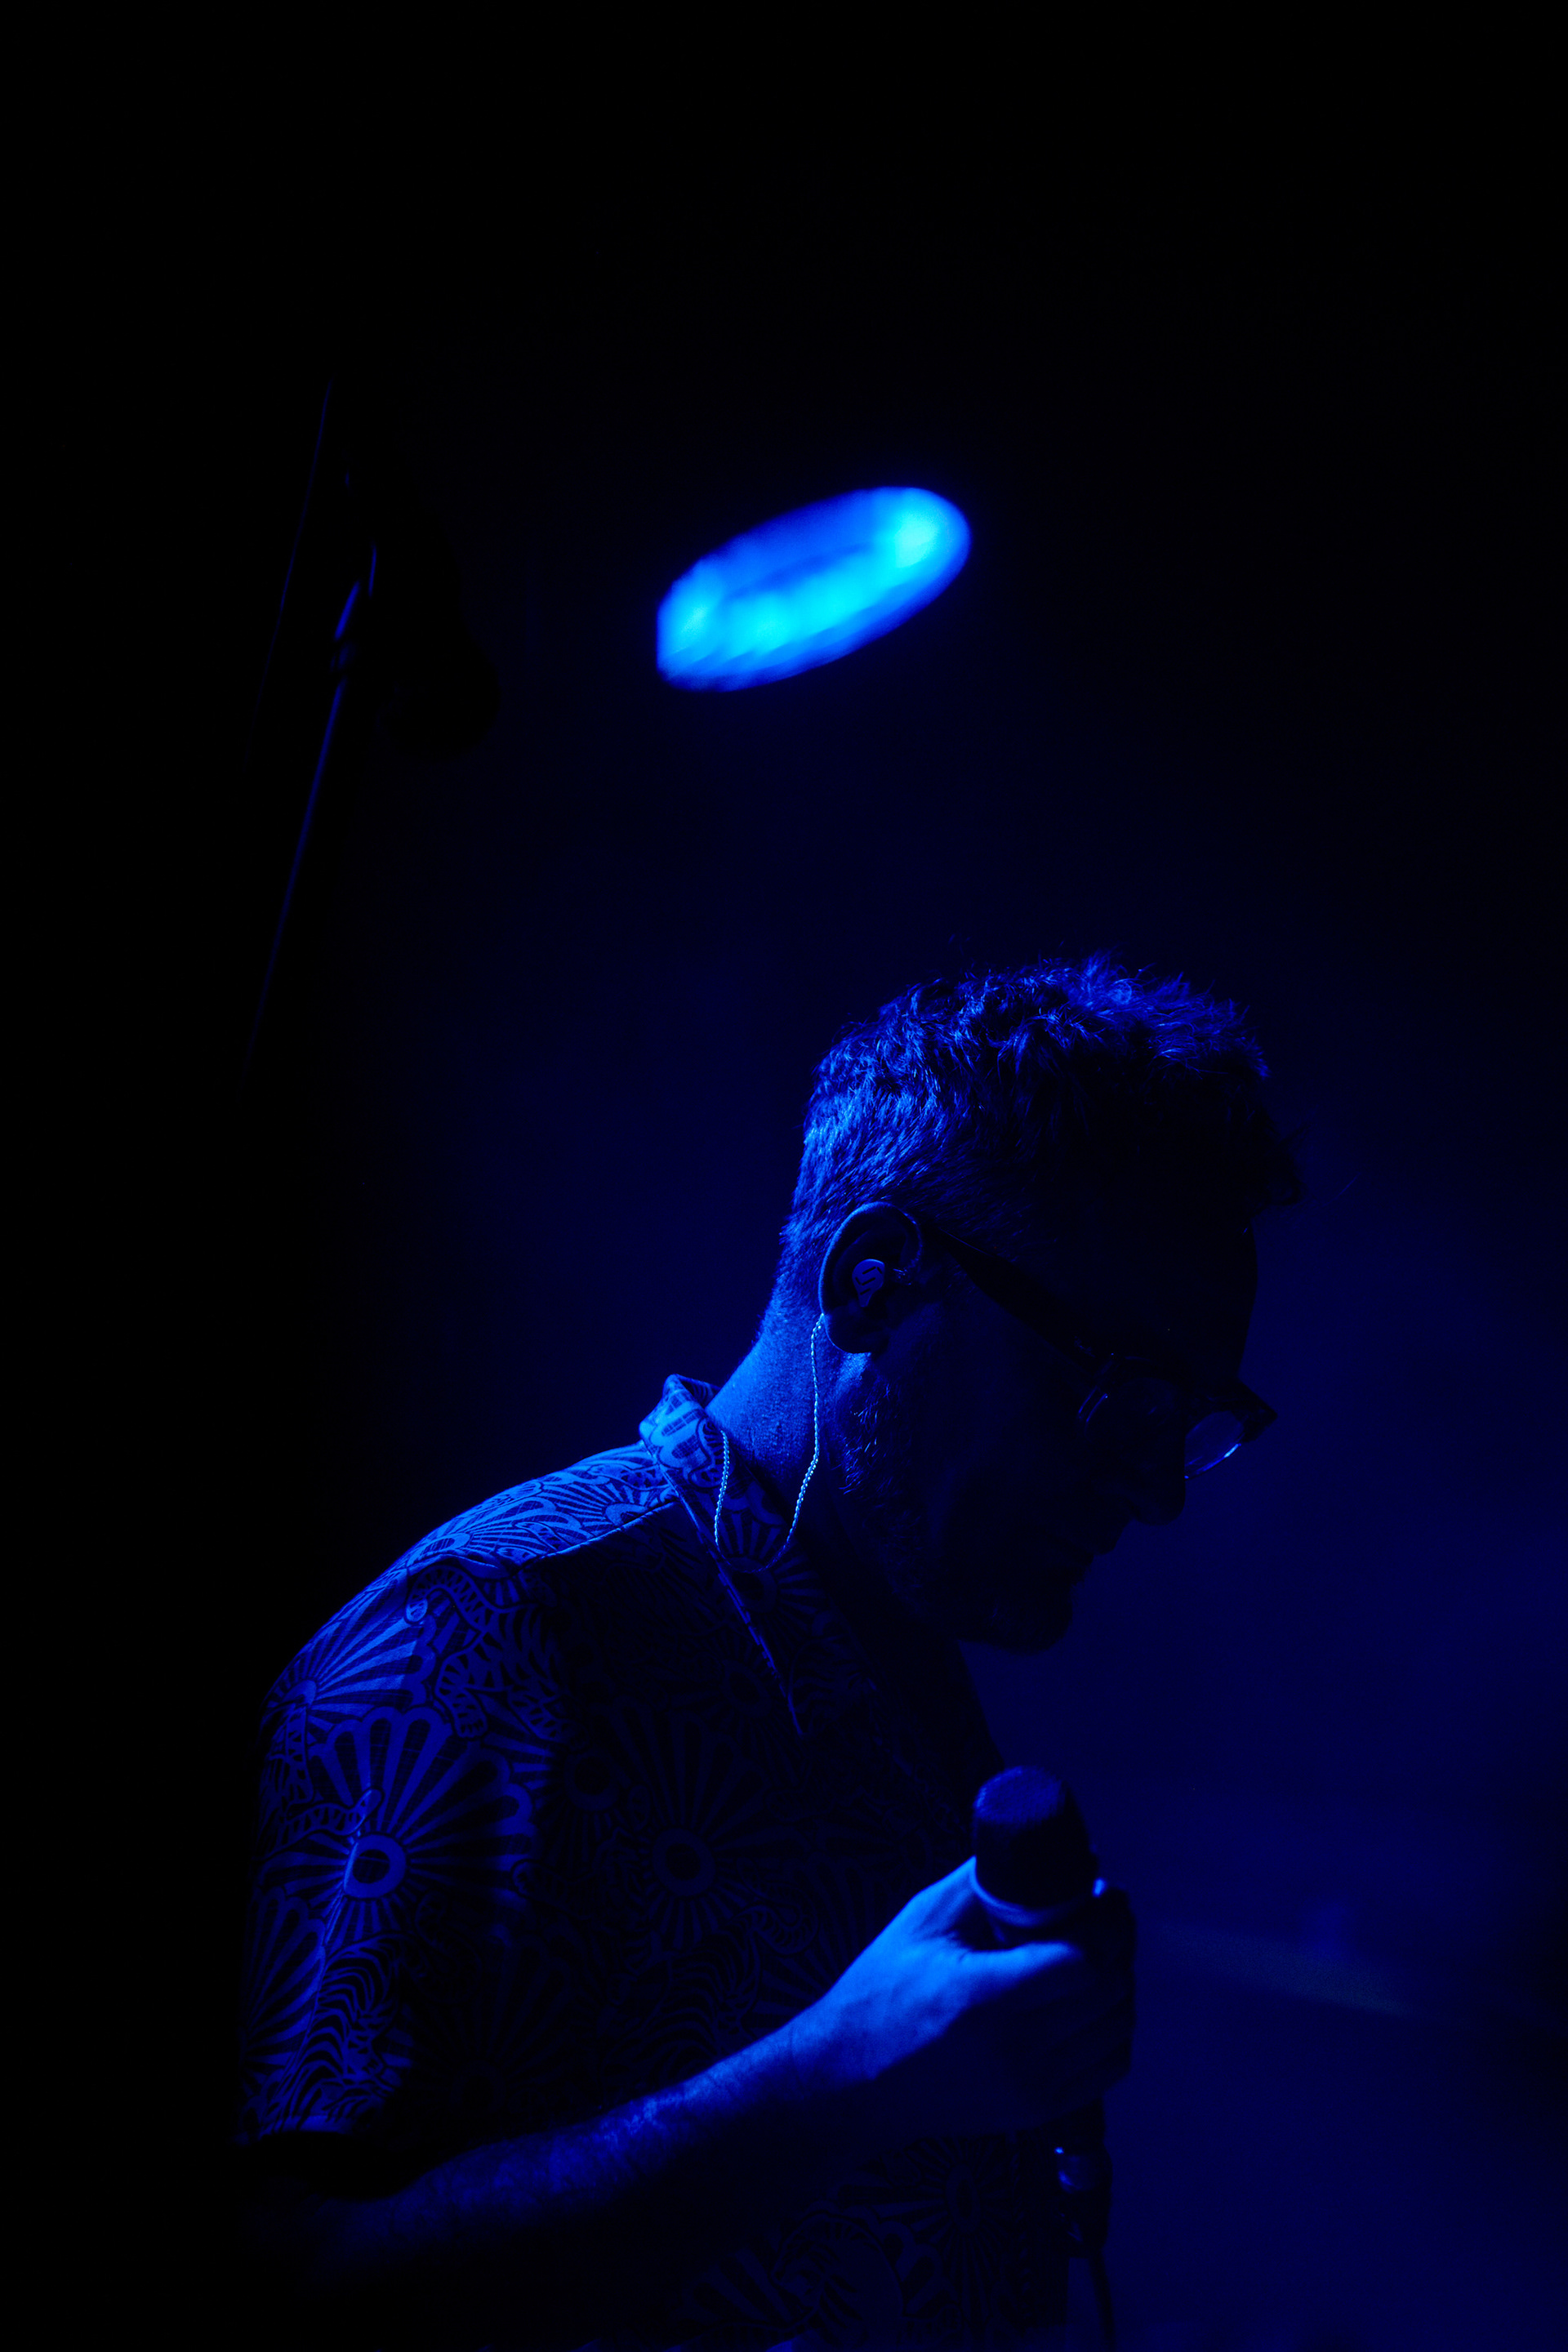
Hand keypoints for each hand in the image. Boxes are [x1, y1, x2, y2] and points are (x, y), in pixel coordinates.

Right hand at [788, 1861, 1134, 2145]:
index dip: (1108, 1920)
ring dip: (1120, 1983)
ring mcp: (1030, 2087)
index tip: (1105, 1893)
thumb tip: (1054, 1854)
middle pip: (1109, 1991)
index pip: (1083, 1960)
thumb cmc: (882, 1991)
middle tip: (1105, 1913)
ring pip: (1116, 2028)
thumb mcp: (923, 1920)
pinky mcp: (1038, 2112)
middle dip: (1119, 1943)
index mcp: (982, 1997)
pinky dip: (1113, 2028)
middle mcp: (1015, 2050)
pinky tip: (1092, 2002)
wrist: (854, 2081)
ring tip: (1098, 1953)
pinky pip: (1108, 2067)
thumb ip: (987, 1882)